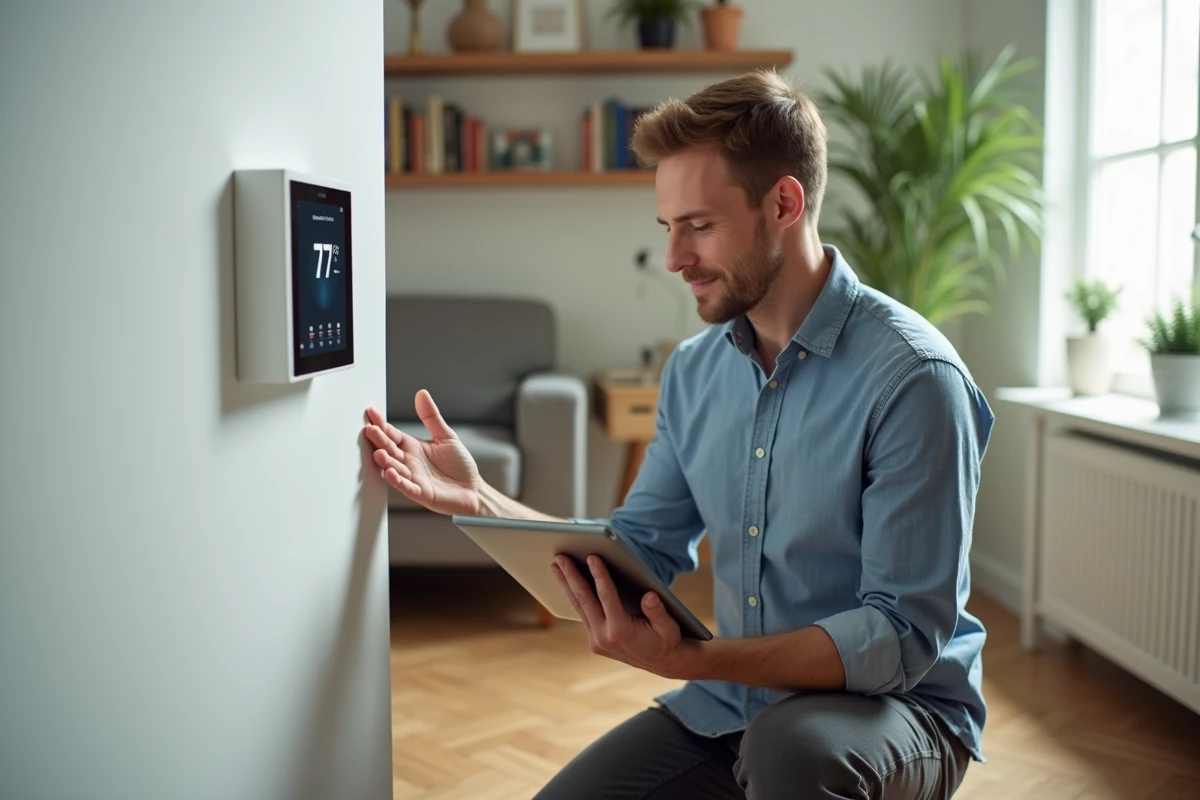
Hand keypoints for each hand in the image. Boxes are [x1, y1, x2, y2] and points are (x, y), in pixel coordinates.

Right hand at [364, 390, 481, 515]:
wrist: (472, 489)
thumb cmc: (459, 465)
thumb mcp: (446, 436)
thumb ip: (431, 417)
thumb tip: (422, 394)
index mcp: (413, 447)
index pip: (393, 434)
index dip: (382, 424)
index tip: (371, 412)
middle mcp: (409, 462)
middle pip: (390, 449)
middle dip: (380, 441)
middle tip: (370, 430)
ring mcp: (413, 478)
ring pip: (395, 468)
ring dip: (386, 462)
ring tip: (379, 453)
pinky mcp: (421, 492)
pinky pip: (407, 487)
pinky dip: (398, 481)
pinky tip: (391, 473)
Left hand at [550, 554, 695, 678]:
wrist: (664, 663)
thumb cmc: (668, 640)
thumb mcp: (669, 626)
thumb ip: (658, 612)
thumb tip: (649, 596)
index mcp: (621, 631)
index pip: (607, 597)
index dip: (600, 575)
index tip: (592, 557)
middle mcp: (604, 637)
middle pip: (584, 600)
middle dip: (571, 576)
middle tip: (560, 557)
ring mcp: (596, 641)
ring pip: (579, 607)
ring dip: (566, 585)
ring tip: (556, 566)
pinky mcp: (594, 642)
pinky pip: (582, 614)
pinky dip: (574, 597)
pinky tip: (567, 583)